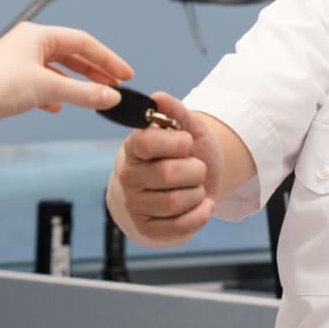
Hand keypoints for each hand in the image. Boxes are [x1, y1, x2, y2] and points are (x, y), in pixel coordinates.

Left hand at [0, 23, 132, 137]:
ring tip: (94, 98)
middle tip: (114, 87)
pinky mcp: (9, 84)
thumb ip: (84, 93)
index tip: (125, 75)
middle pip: (71, 55)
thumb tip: (110, 97)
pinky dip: (55, 96)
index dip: (107, 59)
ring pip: (56, 72)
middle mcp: (26, 45)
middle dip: (94, 72)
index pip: (82, 42)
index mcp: (36, 35)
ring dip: (76, 85)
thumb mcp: (48, 89)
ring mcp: (17, 64)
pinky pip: (41, 86)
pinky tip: (59, 107)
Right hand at [111, 92, 220, 246]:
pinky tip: (201, 205)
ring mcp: (135, 205)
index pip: (147, 142)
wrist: (182, 186)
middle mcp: (128, 176)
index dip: (176, 143)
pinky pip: (180, 226)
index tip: (187, 143)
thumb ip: (175, 111)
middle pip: (168, 174)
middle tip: (196, 168)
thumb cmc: (182, 155)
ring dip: (197, 193)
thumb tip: (158, 98)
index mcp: (133, 147)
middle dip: (195, 170)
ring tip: (195, 187)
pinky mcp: (148, 230)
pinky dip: (200, 214)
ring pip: (176, 202)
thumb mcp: (186, 128)